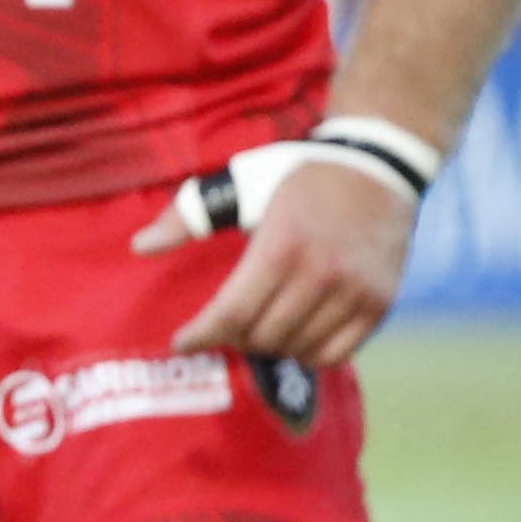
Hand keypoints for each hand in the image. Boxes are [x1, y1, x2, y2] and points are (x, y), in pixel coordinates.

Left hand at [150, 152, 414, 365]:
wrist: (378, 167)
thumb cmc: (298, 176)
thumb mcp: (240, 183)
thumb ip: (188, 216)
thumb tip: (139, 246)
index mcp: (282, 244)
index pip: (233, 312)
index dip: (202, 334)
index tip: (182, 342)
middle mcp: (323, 272)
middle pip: (263, 335)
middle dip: (233, 337)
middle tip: (224, 326)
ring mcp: (356, 291)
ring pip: (297, 349)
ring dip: (269, 346)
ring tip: (257, 327)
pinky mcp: (381, 303)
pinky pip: (336, 354)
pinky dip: (308, 354)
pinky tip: (293, 335)